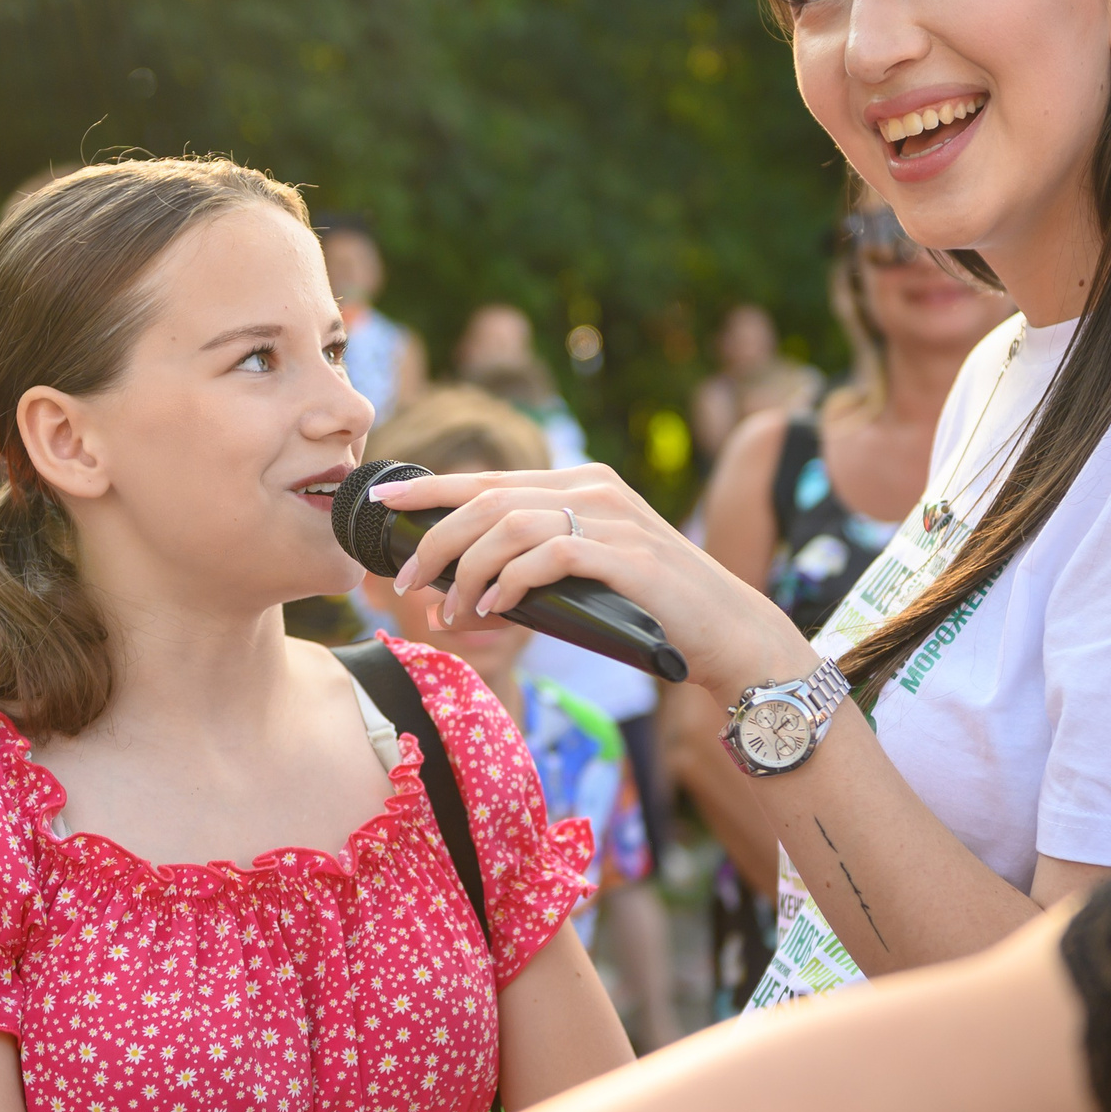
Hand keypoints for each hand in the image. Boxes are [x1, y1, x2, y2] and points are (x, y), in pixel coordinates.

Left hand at [373, 464, 813, 701]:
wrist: (727, 633)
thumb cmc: (649, 611)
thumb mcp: (585, 575)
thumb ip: (535, 565)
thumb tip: (464, 586)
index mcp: (581, 484)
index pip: (490, 477)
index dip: (430, 489)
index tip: (382, 505)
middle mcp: (594, 489)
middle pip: (489, 497)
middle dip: (435, 537)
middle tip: (406, 578)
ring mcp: (614, 520)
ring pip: (510, 524)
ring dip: (467, 569)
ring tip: (450, 609)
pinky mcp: (628, 556)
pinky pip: (549, 556)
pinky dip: (511, 582)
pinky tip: (495, 609)